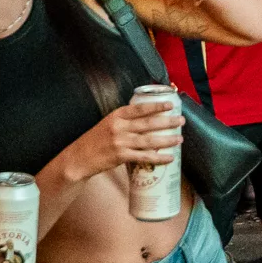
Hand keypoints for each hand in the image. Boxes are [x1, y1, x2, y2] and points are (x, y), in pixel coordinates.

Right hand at [60, 90, 182, 180]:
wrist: (79, 158)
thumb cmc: (95, 140)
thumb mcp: (107, 123)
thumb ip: (125, 120)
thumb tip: (147, 117)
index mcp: (116, 116)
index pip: (139, 108)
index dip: (156, 106)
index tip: (171, 104)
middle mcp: (119, 127)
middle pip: (148, 123)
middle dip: (167, 122)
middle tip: (182, 121)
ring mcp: (120, 142)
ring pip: (149, 140)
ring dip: (167, 140)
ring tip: (180, 139)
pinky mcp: (121, 156)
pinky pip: (144, 157)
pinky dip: (158, 157)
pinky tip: (169, 158)